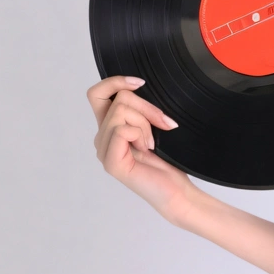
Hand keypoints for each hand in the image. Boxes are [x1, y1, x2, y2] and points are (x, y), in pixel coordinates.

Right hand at [87, 76, 194, 224]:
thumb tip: (136, 86)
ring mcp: (104, 151)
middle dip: (146, 107)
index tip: (140, 83)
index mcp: (110, 128)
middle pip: (117, 99)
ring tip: (152, 143)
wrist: (178, 191)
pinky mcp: (111, 162)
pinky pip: (121, 130)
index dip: (115, 82)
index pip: (96, 94)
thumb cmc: (169, 162)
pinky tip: (147, 150)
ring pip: (120, 112)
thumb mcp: (154, 126)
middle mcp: (102, 138)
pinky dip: (140, 135)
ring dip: (145, 123)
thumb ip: (140, 110)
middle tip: (164, 124)